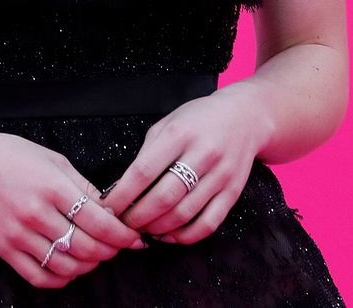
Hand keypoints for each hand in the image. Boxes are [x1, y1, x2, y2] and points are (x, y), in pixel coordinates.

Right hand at [0, 128, 147, 288]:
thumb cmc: (12, 156)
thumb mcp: (54, 160)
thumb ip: (83, 187)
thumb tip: (111, 210)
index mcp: (53, 186)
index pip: (99, 222)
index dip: (122, 235)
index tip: (134, 238)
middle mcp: (36, 213)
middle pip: (86, 247)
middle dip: (110, 252)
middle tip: (118, 248)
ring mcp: (18, 234)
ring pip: (65, 265)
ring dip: (88, 266)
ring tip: (96, 257)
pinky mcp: (4, 249)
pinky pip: (38, 276)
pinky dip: (61, 279)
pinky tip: (70, 269)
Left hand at [107, 81, 272, 245]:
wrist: (245, 117)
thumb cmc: (198, 120)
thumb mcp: (168, 124)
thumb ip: (146, 153)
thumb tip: (122, 188)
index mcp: (180, 134)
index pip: (144, 171)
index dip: (122, 195)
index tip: (107, 207)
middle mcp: (203, 154)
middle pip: (164, 197)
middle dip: (137, 217)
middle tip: (123, 224)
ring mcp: (221, 175)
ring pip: (184, 214)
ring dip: (157, 228)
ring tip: (143, 230)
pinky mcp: (233, 192)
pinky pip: (208, 223)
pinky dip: (185, 236)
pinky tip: (169, 235)